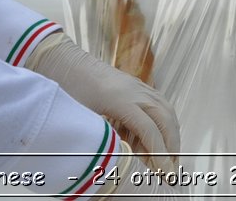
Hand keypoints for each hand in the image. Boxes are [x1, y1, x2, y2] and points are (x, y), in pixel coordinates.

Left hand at [24, 32, 179, 172]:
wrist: (63, 60)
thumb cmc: (68, 87)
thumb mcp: (81, 117)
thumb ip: (100, 138)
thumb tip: (115, 163)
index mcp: (121, 99)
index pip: (149, 129)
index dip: (160, 154)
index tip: (165, 174)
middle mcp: (135, 91)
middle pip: (165, 119)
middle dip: (172, 146)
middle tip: (170, 170)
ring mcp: (136, 85)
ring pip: (165, 110)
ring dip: (170, 134)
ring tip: (164, 158)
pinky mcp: (134, 85)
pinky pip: (157, 104)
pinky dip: (161, 123)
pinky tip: (149, 141)